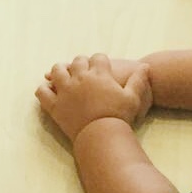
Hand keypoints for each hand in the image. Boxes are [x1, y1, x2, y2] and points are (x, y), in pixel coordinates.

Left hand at [37, 54, 151, 142]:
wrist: (103, 135)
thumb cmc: (120, 116)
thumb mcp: (133, 97)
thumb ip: (138, 80)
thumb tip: (147, 66)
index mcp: (99, 74)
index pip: (98, 57)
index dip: (100, 60)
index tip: (100, 64)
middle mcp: (80, 78)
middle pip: (77, 61)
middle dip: (80, 62)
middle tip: (81, 67)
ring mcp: (65, 90)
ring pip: (57, 71)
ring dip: (59, 70)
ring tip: (62, 73)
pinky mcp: (55, 104)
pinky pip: (43, 91)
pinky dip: (44, 89)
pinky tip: (48, 89)